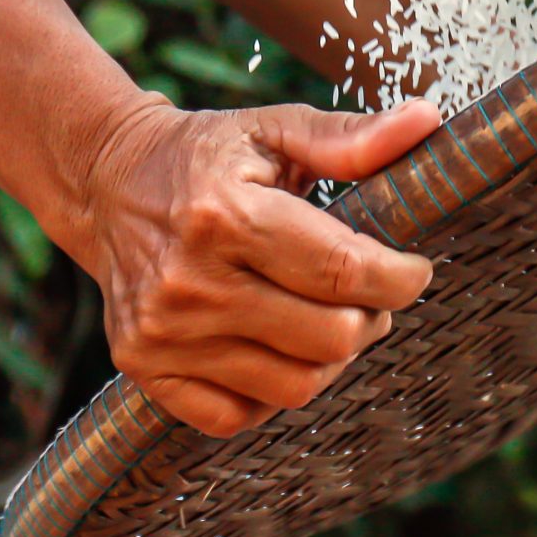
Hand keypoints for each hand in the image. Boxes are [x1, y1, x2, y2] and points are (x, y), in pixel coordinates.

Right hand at [71, 98, 441, 437]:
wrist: (107, 185)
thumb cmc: (207, 155)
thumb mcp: (275, 129)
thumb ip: (351, 137)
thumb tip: (428, 122)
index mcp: (226, 214)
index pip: (345, 272)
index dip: (401, 278)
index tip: (414, 269)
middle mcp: (189, 281)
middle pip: (330, 338)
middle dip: (370, 317)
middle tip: (367, 293)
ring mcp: (163, 333)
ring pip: (295, 386)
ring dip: (330, 358)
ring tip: (326, 316)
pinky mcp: (145, 368)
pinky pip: (239, 415)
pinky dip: (272, 390)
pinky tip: (275, 345)